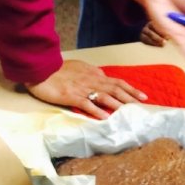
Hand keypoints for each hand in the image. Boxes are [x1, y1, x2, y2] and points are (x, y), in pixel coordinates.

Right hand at [25, 60, 146, 118]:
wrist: (42, 69)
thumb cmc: (59, 69)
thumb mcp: (80, 67)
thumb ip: (92, 72)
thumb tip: (102, 75)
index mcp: (95, 74)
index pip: (117, 82)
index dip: (131, 89)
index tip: (143, 96)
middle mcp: (92, 81)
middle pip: (115, 89)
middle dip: (130, 97)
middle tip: (143, 105)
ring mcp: (83, 89)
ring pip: (105, 96)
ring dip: (118, 104)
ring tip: (129, 112)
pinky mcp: (71, 97)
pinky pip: (87, 104)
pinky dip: (97, 111)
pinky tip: (106, 118)